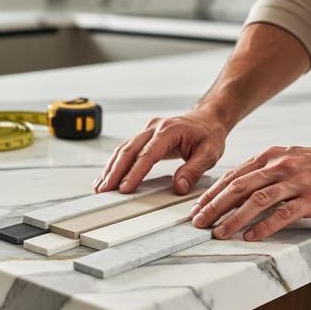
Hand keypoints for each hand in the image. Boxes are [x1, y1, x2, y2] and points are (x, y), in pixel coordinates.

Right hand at [93, 113, 227, 194]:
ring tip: (100, 186)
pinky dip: (115, 163)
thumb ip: (194, 170)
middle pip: (128, 150)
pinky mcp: (144, 136)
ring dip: (111, 168)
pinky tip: (107, 176)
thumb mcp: (210, 153)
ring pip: (123, 149)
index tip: (125, 188)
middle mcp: (154, 128)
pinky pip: (126, 149)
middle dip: (114, 172)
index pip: (147, 154)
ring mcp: (147, 131)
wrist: (208, 119)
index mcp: (169, 130)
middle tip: (104, 190)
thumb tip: (179, 186)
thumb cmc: (209, 135)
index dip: (134, 172)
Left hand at [190, 143, 310, 240]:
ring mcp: (296, 182)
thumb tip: (235, 189)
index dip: (212, 194)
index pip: (233, 177)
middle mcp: (280, 167)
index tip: (196, 208)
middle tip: (198, 223)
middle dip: (214, 207)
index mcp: (270, 157)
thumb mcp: (288, 159)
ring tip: (219, 233)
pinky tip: (251, 236)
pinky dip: (264, 225)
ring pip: (257, 200)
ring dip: (234, 218)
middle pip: (239, 188)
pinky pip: (283, 213)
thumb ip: (264, 172)